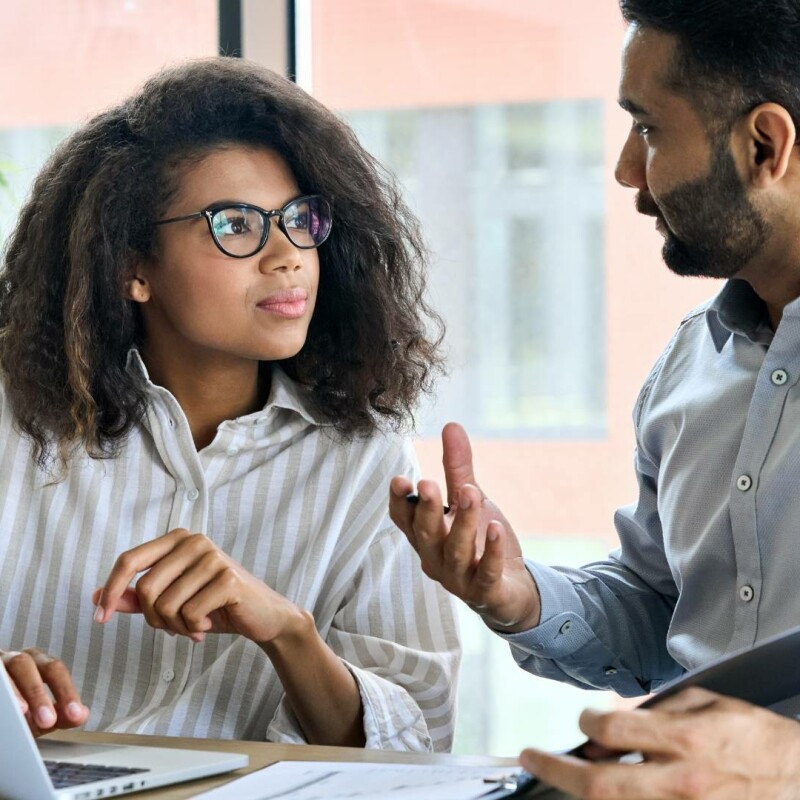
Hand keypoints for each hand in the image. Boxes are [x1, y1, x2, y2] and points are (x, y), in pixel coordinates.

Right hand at [1, 649, 88, 736]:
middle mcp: (18, 660)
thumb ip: (59, 715)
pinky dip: (1, 689)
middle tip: (47, 720)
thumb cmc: (17, 708)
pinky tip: (3, 707)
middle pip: (30, 667)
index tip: (75, 715)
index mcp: (38, 664)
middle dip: (39, 693)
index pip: (55, 671)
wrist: (1, 709)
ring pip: (7, 669)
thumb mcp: (37, 714)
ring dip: (16, 692)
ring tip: (22, 711)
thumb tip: (81, 715)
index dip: (66, 692)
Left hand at [93, 528, 303, 644]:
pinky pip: (190, 614)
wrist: (263, 617)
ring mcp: (213, 558)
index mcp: (178, 539)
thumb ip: (137, 596)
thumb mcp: (173, 600)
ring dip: (176, 627)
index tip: (100, 618)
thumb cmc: (216, 606)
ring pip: (166, 605)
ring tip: (194, 626)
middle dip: (154, 619)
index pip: (129, 559)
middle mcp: (194, 541)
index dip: (110, 589)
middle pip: (145, 588)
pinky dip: (194, 629)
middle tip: (174, 627)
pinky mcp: (228, 579)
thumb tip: (97, 595)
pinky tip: (209, 625)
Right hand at [389, 422, 540, 631]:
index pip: (404, 520)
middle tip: (428, 484)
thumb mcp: (470, 499)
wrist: (512, 589)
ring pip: (456, 552)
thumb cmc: (481, 541)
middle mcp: (436, 559)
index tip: (401, 480)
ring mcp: (459, 579)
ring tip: (471, 494)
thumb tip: (451, 424)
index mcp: (426, 536)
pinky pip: (486, 573)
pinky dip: (491, 552)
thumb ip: (458, 468)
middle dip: (426, 510)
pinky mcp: (486, 593)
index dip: (400, 502)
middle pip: (426, 536)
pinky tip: (497, 528)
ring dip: (462, 523)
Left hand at [520, 688, 799, 798]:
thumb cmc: (753, 737)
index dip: (588, 719)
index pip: (612, 728)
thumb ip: (655, 710)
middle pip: (600, 784)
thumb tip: (609, 726)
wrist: (799, 779)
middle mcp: (681, 783)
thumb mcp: (706, 702)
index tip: (584, 718)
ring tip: (558, 776)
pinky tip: (600, 791)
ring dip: (580, 792)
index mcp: (685, 741)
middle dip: (556, 770)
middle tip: (530, 758)